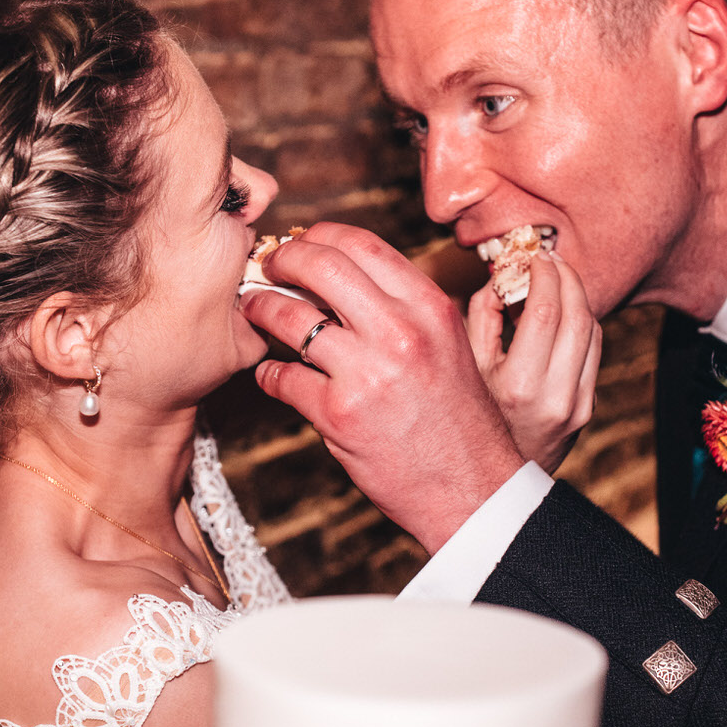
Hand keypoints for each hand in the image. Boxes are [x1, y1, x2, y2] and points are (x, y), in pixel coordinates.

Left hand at [241, 222, 525, 553]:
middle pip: (319, 265)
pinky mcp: (339, 415)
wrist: (473, 490)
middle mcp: (400, 331)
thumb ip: (402, 308)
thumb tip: (342, 277)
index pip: (361, 244)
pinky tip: (269, 375)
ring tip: (253, 311)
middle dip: (281, 259)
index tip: (300, 246)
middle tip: (265, 267)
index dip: (318, 237)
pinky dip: (268, 374)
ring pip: (289, 317)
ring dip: (261, 309)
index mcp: (429, 306)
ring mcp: (367, 373)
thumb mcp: (446, 345)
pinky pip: (283, 377)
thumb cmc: (457, 419)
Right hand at [465, 249, 601, 474]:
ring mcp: (577, 406)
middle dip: (566, 277)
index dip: (543, 275)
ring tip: (555, 279)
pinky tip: (562, 313)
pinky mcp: (587, 410)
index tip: (532, 256)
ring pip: (594, 331)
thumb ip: (481, 318)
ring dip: (577, 296)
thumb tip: (502, 278)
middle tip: (549, 258)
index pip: (546, 312)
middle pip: (578, 315)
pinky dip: (582, 323)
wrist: (492, 484)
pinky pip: (594, 352)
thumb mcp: (464, 369)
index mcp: (518, 386)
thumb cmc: (467, 419)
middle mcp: (554, 397)